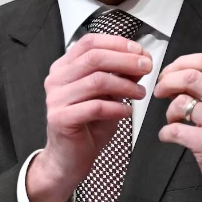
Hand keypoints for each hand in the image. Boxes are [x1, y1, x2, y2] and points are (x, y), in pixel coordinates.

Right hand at [26, 33, 151, 201]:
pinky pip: (95, 107)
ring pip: (96, 81)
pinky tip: (126, 112)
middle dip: (125, 61)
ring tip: (140, 94)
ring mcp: (56, 98)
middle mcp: (57, 79)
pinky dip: (116, 108)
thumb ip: (119, 77)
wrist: (69, 158)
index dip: (117, 43)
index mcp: (65, 67)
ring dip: (125, 86)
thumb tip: (140, 61)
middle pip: (94, 57)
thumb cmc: (87, 125)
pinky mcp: (60, 118)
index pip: (90, 42)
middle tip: (146, 67)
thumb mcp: (107, 95)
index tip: (139, 51)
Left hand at [154, 53, 201, 201]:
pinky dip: (165, 132)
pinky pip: (174, 130)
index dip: (181, 62)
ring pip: (180, 102)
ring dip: (168, 110)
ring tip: (173, 118)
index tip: (170, 72)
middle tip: (161, 90)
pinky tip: (170, 135)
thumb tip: (180, 74)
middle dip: (167, 81)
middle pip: (190, 76)